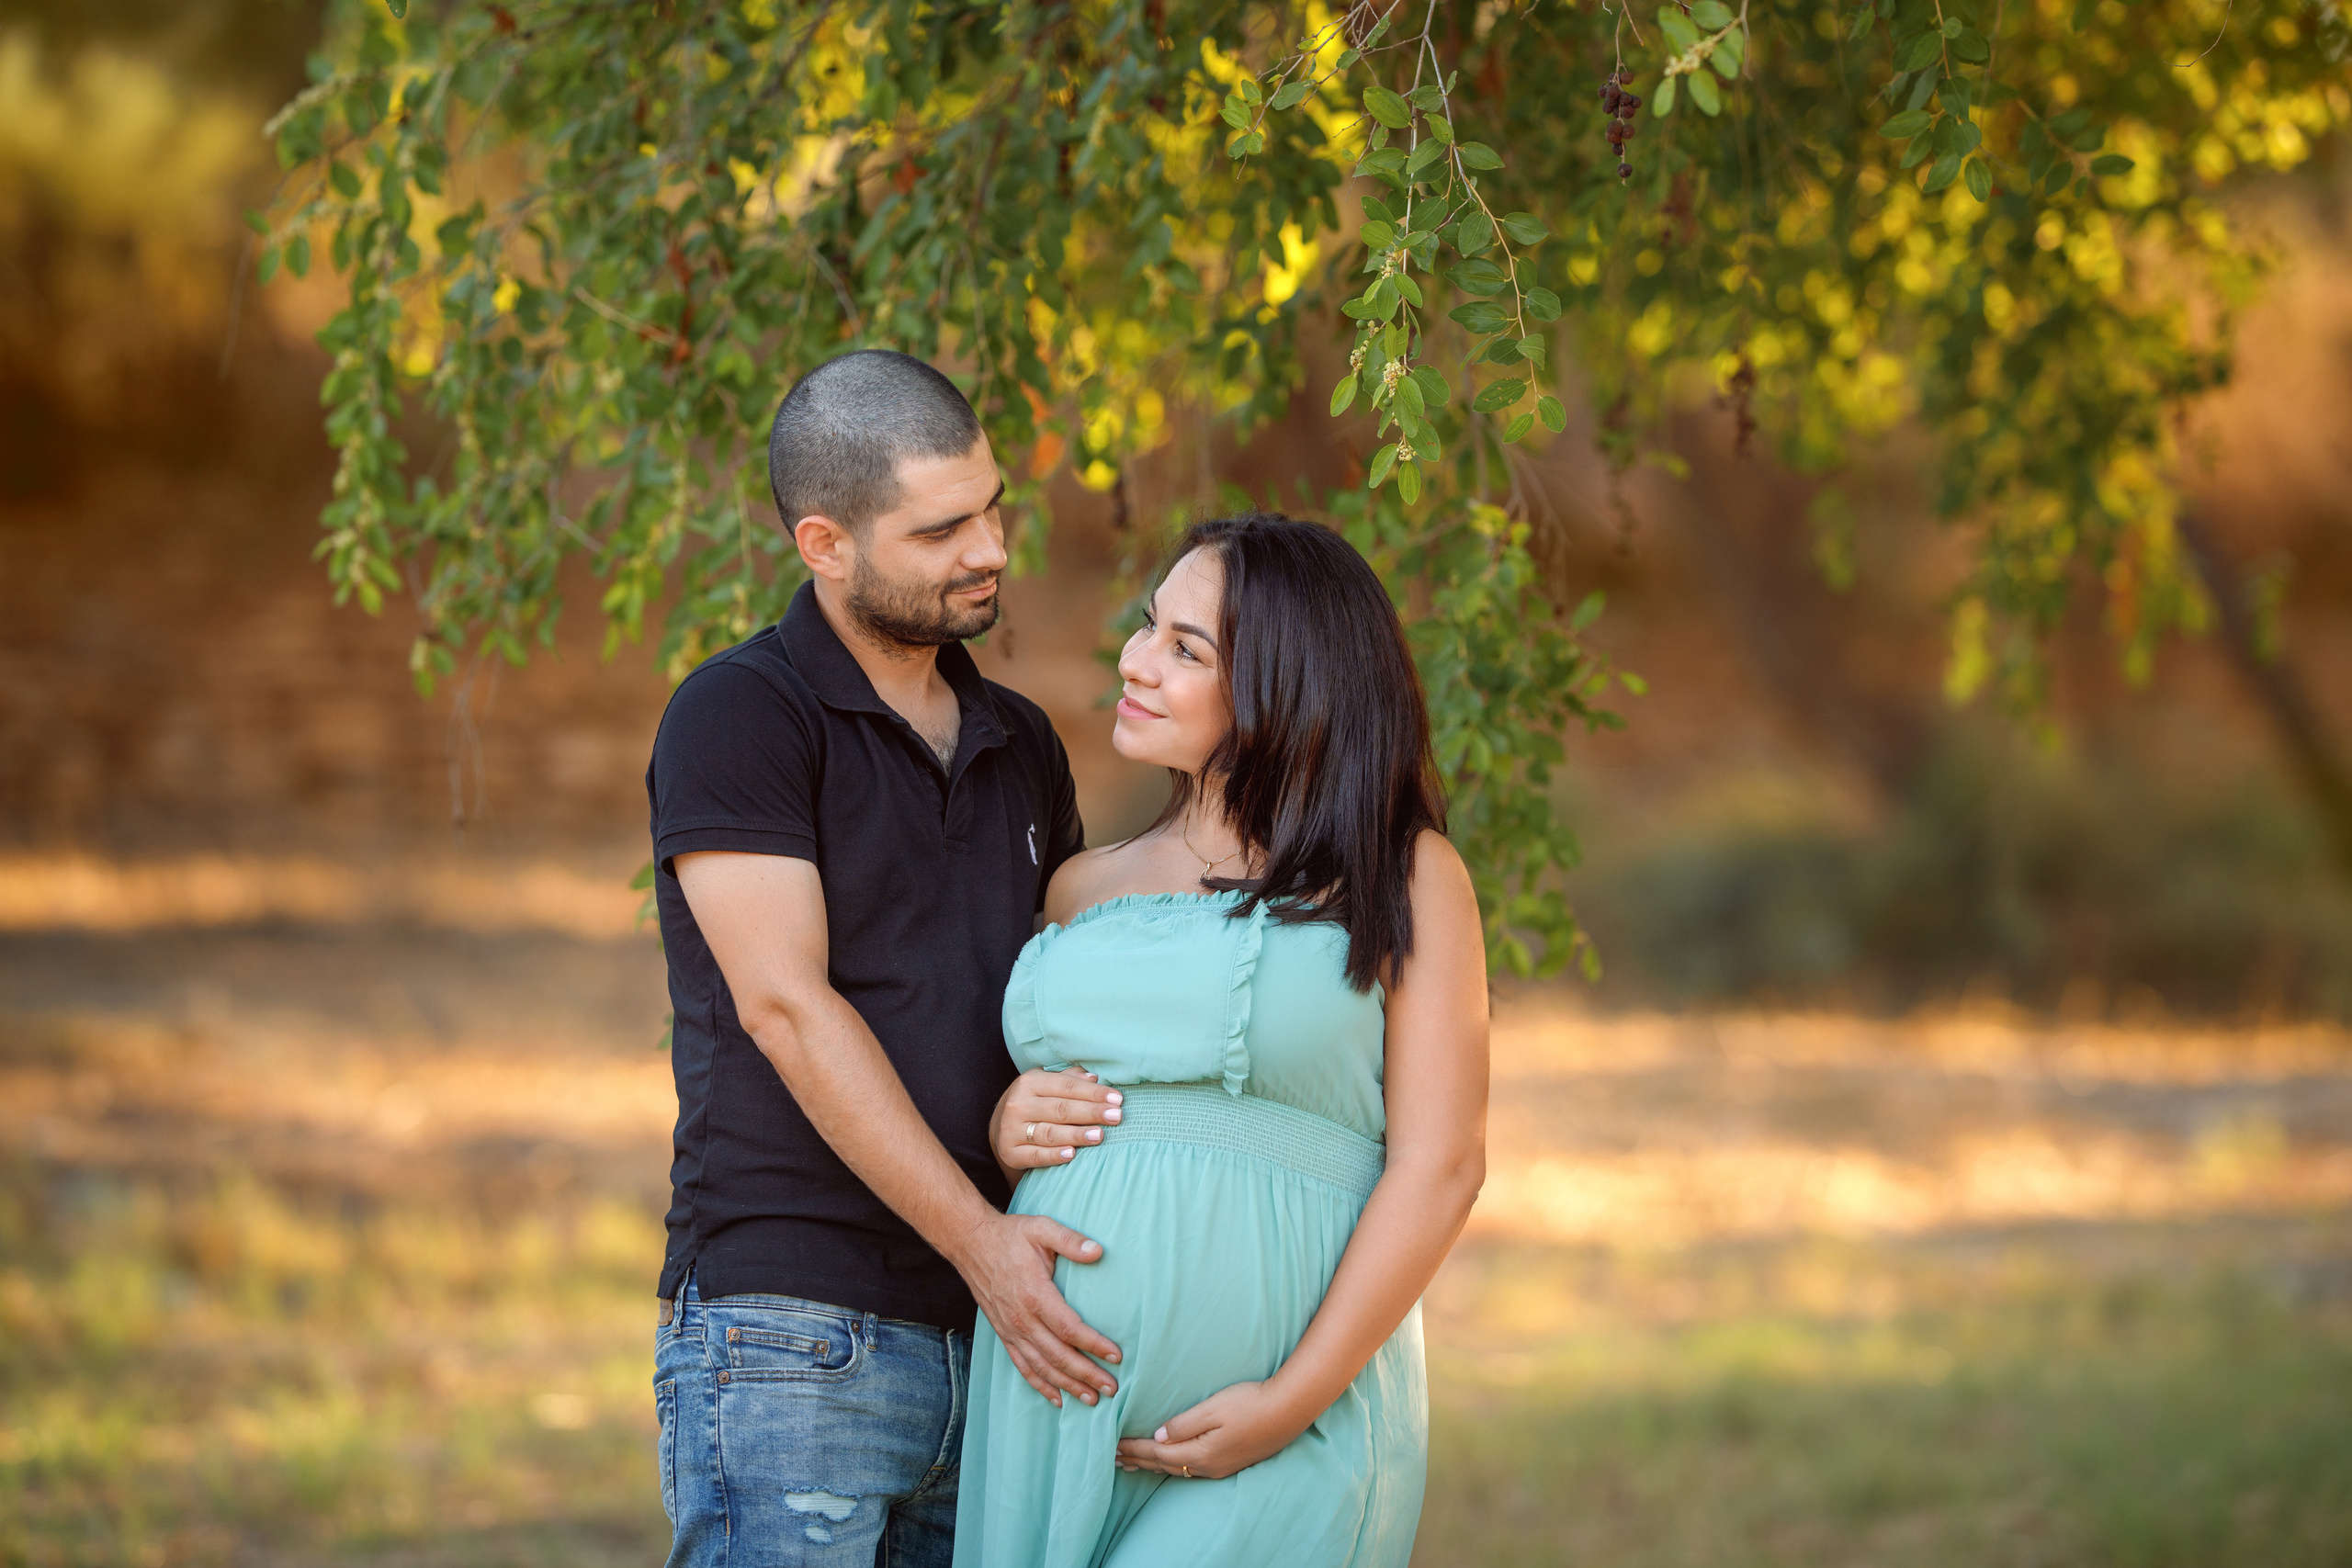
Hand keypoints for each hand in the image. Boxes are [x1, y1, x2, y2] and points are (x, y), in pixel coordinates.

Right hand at [952, 1210, 1121, 1408]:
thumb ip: (1070, 1240)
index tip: (1116, 1356)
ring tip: (1091, 1399)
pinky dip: (1040, 1385)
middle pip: (1058, 1355)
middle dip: (1086, 1375)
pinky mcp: (1003, 1334)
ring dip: (1067, 1385)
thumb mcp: (1042, 1228)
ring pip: (1042, 1366)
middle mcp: (1022, 1319)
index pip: (1069, 1328)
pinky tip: (1056, 1398)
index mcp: (1035, 1294)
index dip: (1094, 1345)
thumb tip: (1098, 1251)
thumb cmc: (1010, 1235)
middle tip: (1111, 1388)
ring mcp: (1011, 1329)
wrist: (971, 1243)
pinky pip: (1022, 1366)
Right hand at [991, 1067, 1122, 1173]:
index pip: (1067, 1086)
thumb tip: (1094, 1077)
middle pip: (1061, 1109)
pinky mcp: (1010, 1152)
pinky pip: (1035, 1156)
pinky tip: (1072, 1154)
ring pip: (1049, 1133)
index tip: (1118, 1100)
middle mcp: (1018, 1104)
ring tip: (1099, 1135)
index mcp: (1030, 1082)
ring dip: (1076, 1135)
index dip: (1094, 1093)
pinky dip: (1054, 1156)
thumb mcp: (1046, 1084)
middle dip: (1091, 1112)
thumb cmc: (1034, 1102)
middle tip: (1116, 1117)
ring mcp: (1011, 1130)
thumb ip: (1070, 1079)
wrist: (1000, 1127)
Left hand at [1114, 1380, 1308, 1479]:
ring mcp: (1219, 1467)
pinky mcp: (1229, 1462)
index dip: (1134, 1449)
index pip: (1157, 1453)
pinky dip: (1171, 1465)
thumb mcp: (1213, 1408)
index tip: (1112, 1446)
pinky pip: (1190, 1468)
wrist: (1288, 1411)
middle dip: (1138, 1460)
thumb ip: (1184, 1423)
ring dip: (1152, 1465)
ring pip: (1176, 1469)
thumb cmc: (1250, 1403)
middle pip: (1164, 1465)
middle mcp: (1207, 1466)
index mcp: (1200, 1453)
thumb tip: (1158, 1436)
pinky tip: (1169, 1461)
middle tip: (1114, 1459)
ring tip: (1133, 1463)